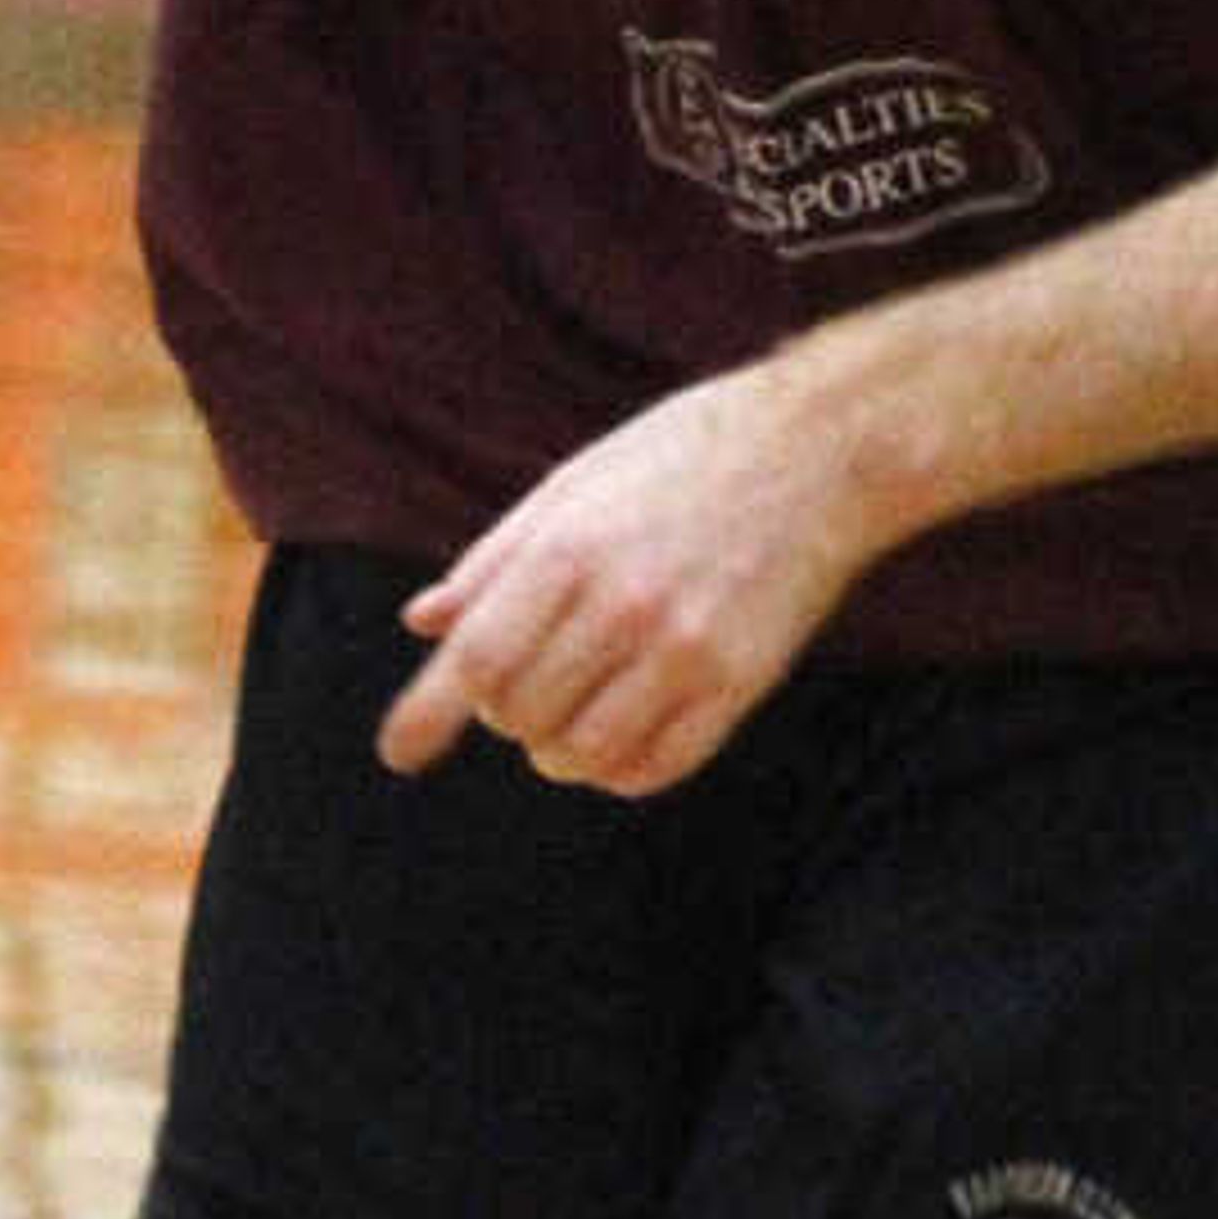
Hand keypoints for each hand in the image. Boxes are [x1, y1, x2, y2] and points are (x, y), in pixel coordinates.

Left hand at [375, 368, 873, 799]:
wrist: (820, 449)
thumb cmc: (683, 455)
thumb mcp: (573, 485)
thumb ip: (494, 560)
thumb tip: (422, 621)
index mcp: (569, 549)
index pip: (475, 658)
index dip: (427, 713)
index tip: (397, 753)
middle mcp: (621, 606)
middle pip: (519, 712)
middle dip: (503, 712)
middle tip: (519, 688)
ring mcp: (685, 650)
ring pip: (580, 753)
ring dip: (555, 750)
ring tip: (567, 717)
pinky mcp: (740, 683)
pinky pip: (656, 767)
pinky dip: (618, 769)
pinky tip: (617, 738)